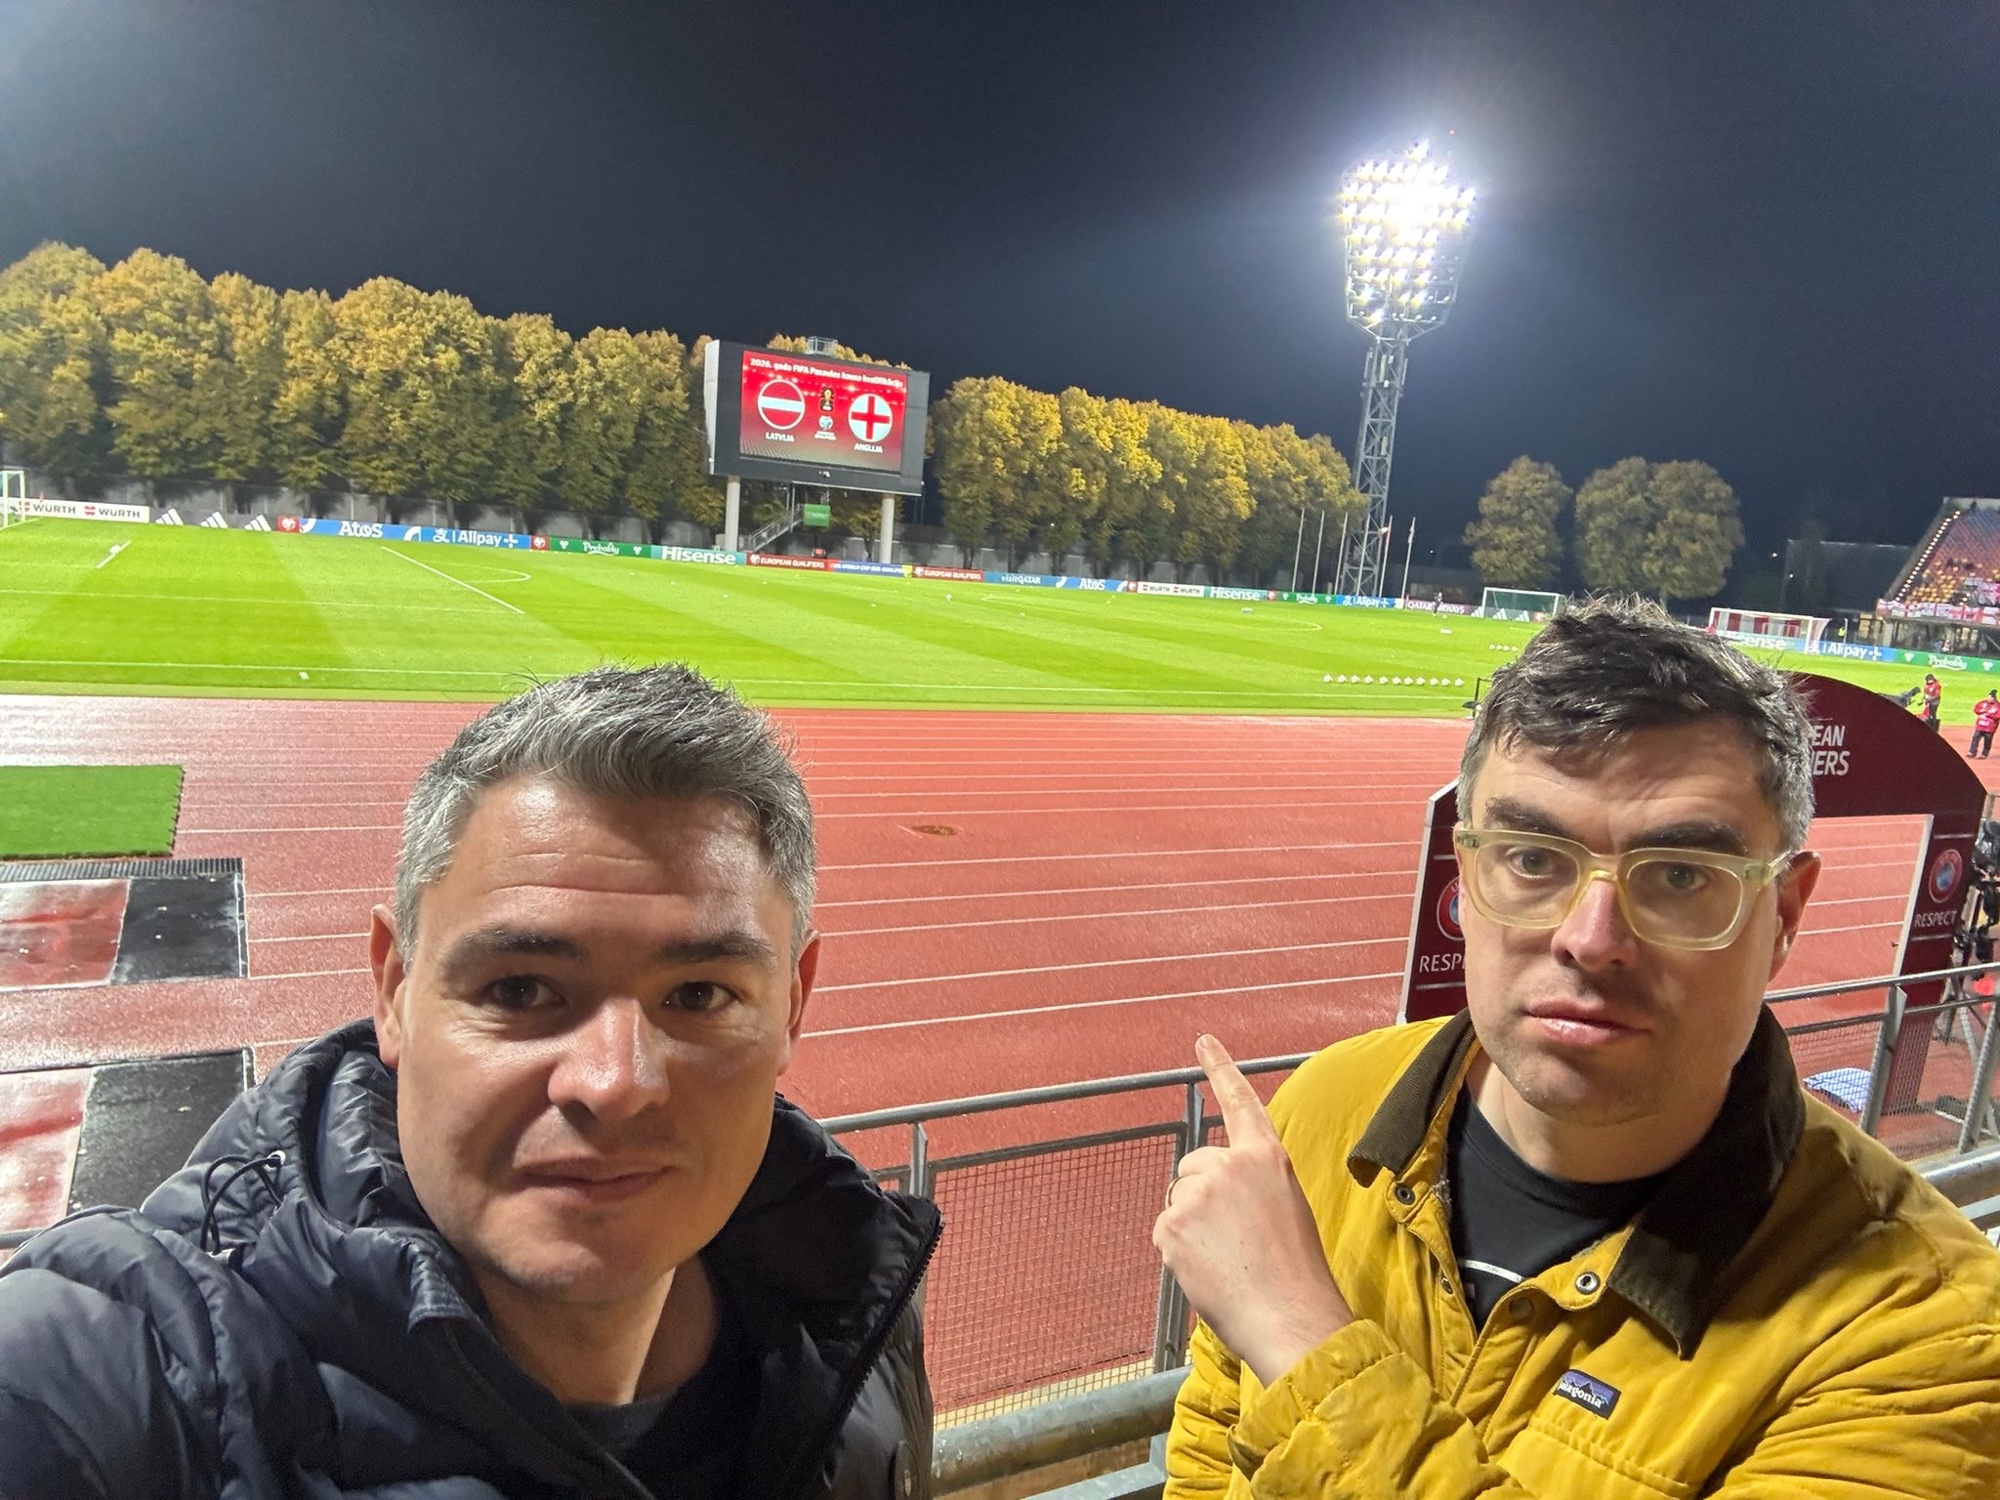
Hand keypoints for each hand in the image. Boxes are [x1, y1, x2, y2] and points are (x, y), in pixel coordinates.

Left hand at [1153, 1034, 1352, 1386]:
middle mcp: (1230, 1164)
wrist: (1292, 1319)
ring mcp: (1197, 1193)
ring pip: (1179, 1201)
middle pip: (1193, 1166)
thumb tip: (1215, 1195)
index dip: (1220, 1068)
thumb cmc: (1296, 1275)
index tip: (1202, 1040)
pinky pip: (1165, 1232)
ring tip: (1229, 1261)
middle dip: (1202, 1196)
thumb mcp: (1286, 1207)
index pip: (1240, 1102)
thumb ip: (1251, 1185)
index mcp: (1266, 1157)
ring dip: (1192, 1228)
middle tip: (1235, 1241)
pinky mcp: (1172, 1223)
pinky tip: (1209, 1272)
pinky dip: (1179, 1253)